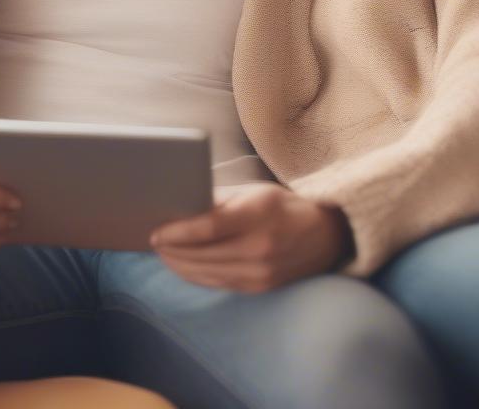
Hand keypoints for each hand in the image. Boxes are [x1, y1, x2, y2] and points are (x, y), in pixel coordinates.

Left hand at [149, 182, 352, 292]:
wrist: (325, 234)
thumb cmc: (282, 206)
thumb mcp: (253, 191)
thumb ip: (219, 200)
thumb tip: (180, 209)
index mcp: (258, 214)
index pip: (208, 227)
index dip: (178, 232)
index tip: (156, 232)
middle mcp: (261, 246)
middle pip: (204, 254)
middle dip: (173, 250)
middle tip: (153, 243)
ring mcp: (262, 271)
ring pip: (208, 273)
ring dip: (180, 265)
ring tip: (163, 254)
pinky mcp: (261, 287)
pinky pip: (219, 284)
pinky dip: (197, 276)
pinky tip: (184, 267)